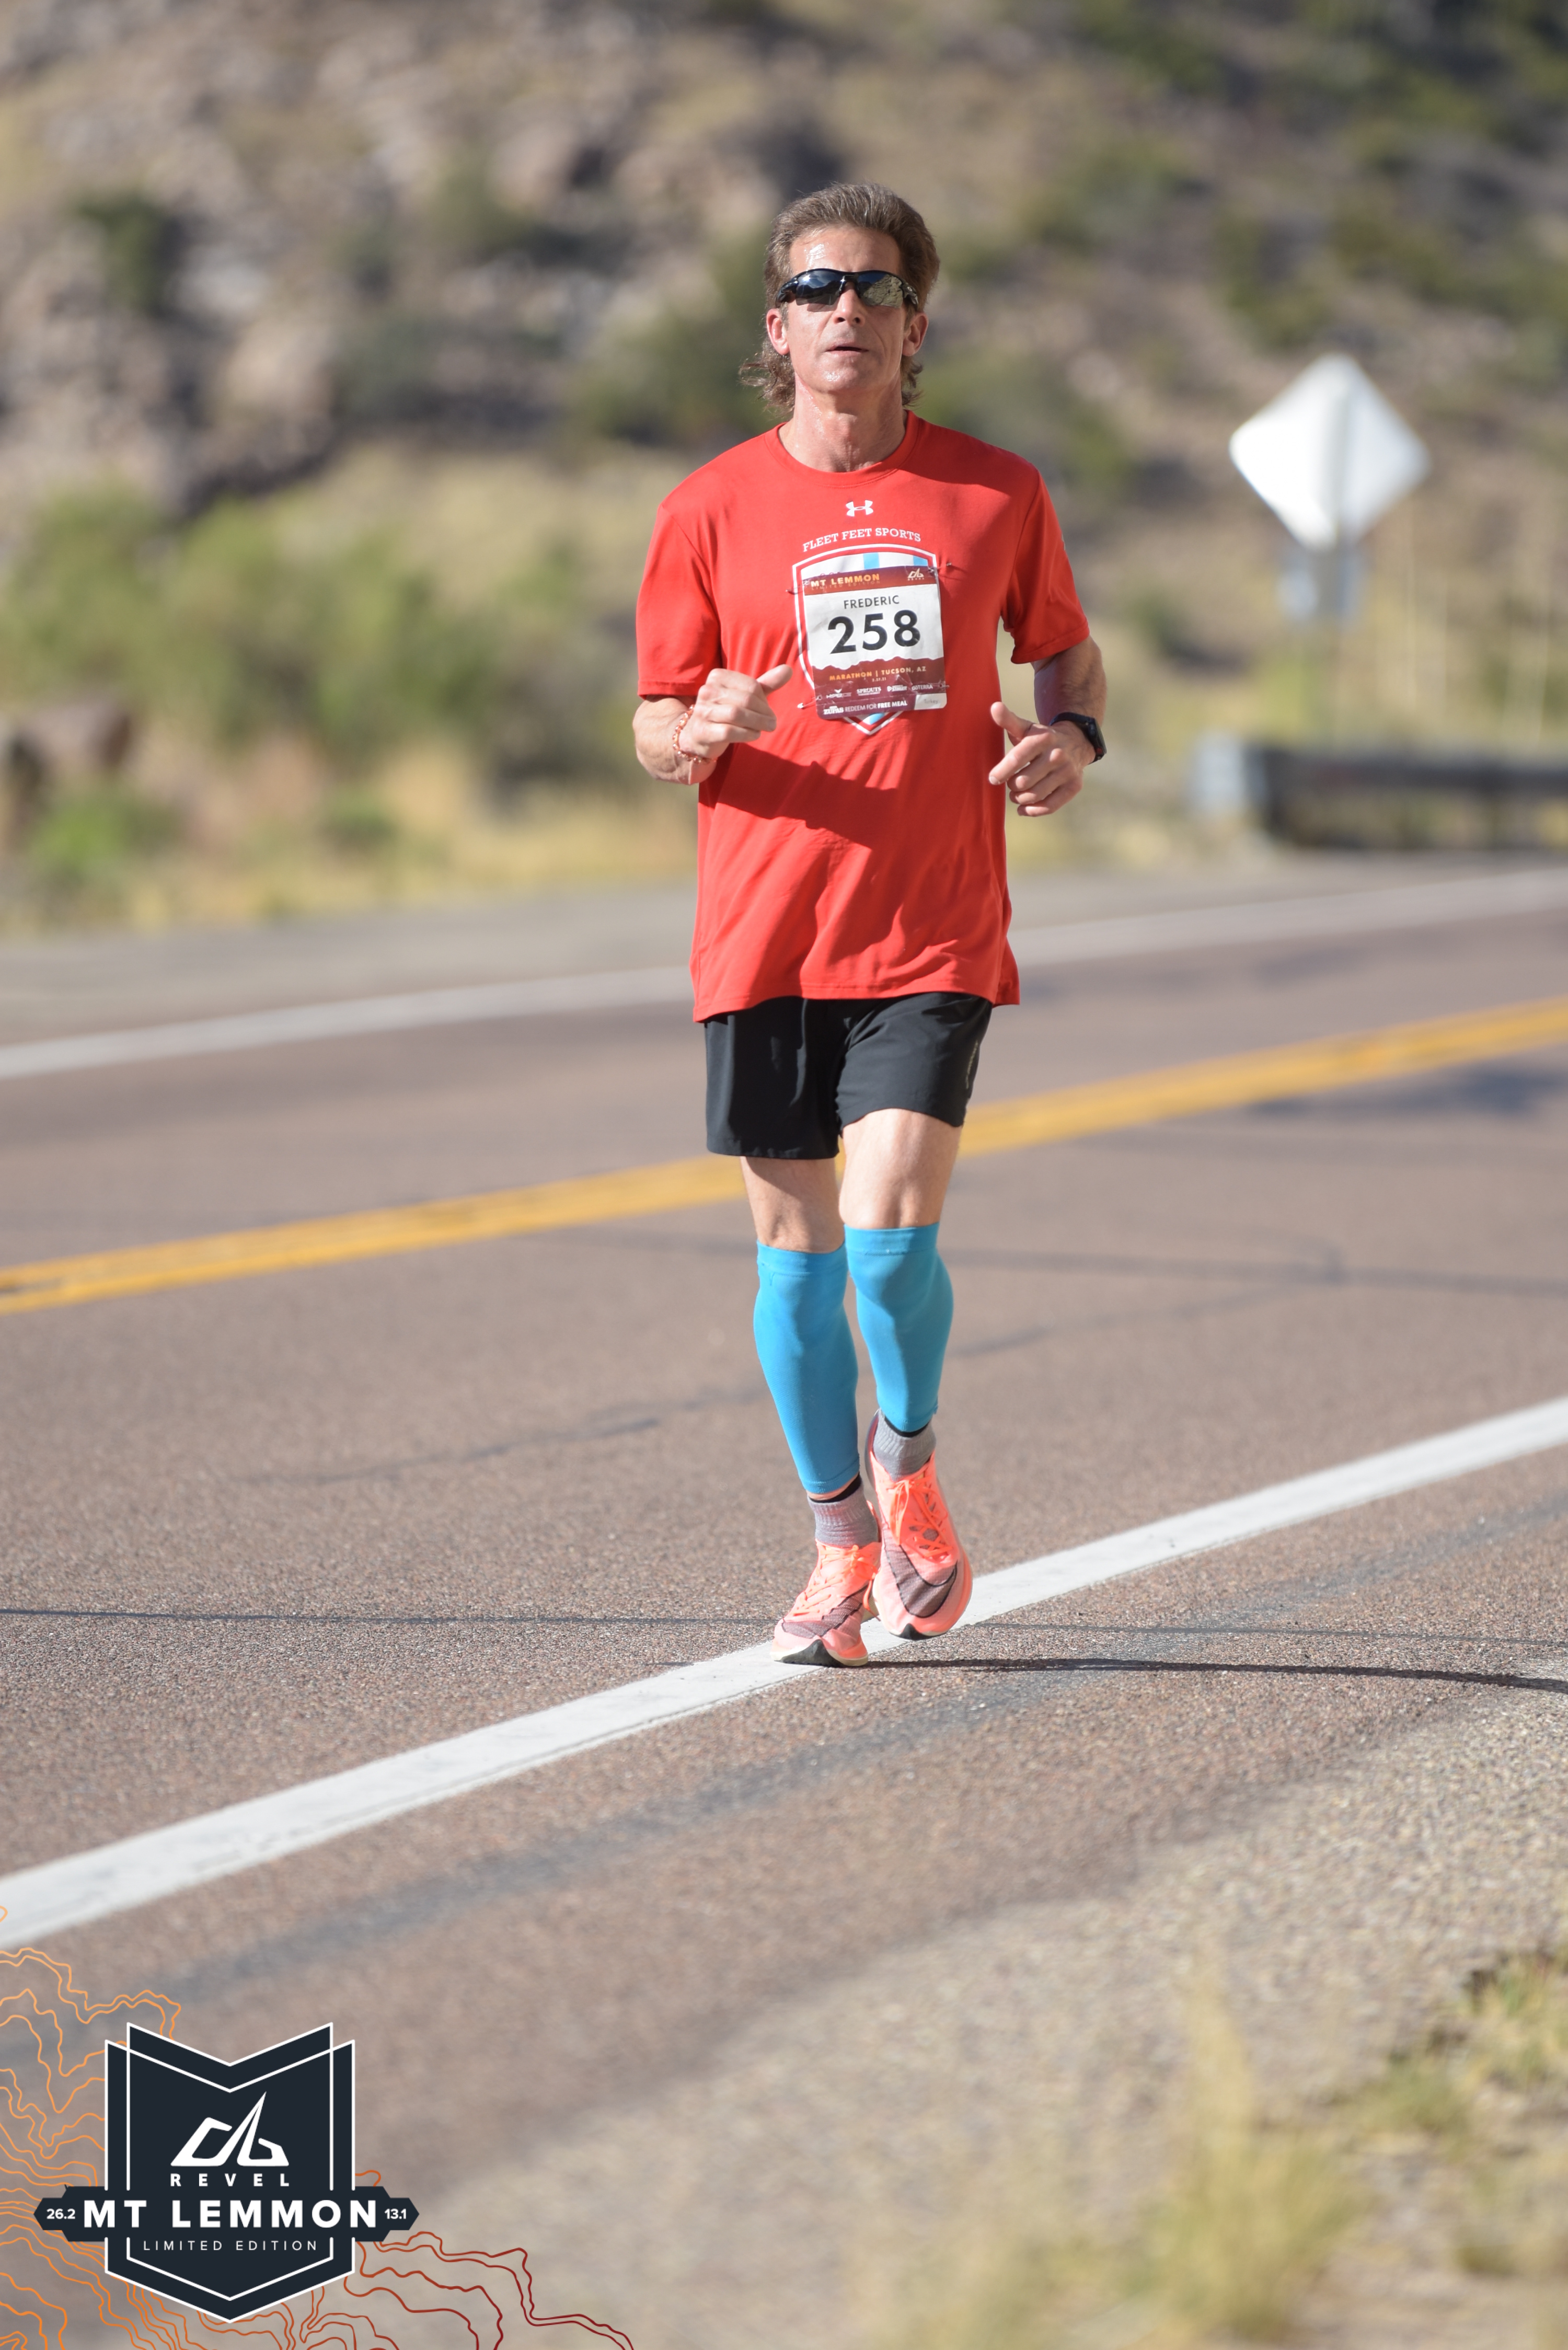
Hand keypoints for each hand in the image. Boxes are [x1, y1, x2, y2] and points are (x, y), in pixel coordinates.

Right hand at [677, 664, 793, 771]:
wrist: (698, 734)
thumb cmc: (725, 711)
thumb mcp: (745, 695)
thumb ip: (766, 684)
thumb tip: (788, 670)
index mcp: (718, 676)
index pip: (750, 686)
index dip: (764, 700)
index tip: (768, 710)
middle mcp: (707, 690)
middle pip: (745, 700)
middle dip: (764, 713)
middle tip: (772, 722)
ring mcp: (702, 711)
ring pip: (737, 715)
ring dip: (758, 723)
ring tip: (766, 728)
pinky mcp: (703, 731)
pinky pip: (730, 731)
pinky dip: (747, 734)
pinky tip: (754, 735)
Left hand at [988, 702, 1090, 816]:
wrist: (1076, 742)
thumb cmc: (1042, 738)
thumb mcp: (1026, 728)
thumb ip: (1008, 720)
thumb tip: (994, 707)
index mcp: (1042, 739)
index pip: (1018, 757)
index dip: (1002, 771)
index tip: (993, 779)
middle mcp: (1057, 755)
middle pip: (1023, 781)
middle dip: (1011, 786)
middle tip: (1010, 784)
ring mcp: (1068, 772)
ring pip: (1034, 795)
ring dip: (1019, 799)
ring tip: (1016, 794)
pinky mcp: (1074, 786)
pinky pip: (1049, 806)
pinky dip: (1032, 811)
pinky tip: (1023, 808)